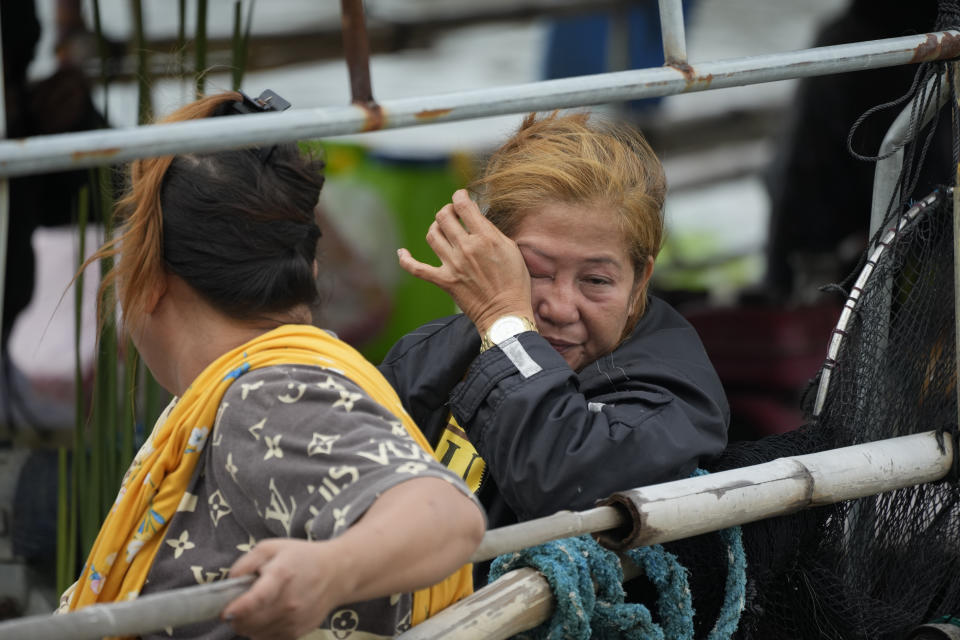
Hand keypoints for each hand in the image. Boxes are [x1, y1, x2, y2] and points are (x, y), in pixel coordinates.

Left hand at [222, 539, 343, 639]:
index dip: (237, 608)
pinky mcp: (298, 632)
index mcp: (281, 575)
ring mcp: (294, 620)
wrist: (337, 573)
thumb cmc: (302, 557)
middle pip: (249, 622)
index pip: (256, 599)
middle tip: (236, 605)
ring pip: (255, 634)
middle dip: (236, 617)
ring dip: (247, 625)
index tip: (225, 611)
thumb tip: (230, 582)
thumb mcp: (271, 547)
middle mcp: (289, 602)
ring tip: (253, 609)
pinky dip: (261, 631)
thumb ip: (246, 563)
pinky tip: (267, 616)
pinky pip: (268, 638)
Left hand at [398, 189, 533, 332]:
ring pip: (432, 235)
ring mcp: (452, 265)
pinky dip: (405, 259)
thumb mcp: (511, 249)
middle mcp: (466, 248)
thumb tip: (476, 218)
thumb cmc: (514, 282)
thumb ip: (492, 231)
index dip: (459, 195)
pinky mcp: (444, 281)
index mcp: (485, 237)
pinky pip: (416, 268)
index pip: (463, 205)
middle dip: (448, 210)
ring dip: (436, 228)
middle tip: (453, 213)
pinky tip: (401, 252)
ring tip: (442, 230)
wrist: (506, 313)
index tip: (461, 196)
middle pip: (444, 216)